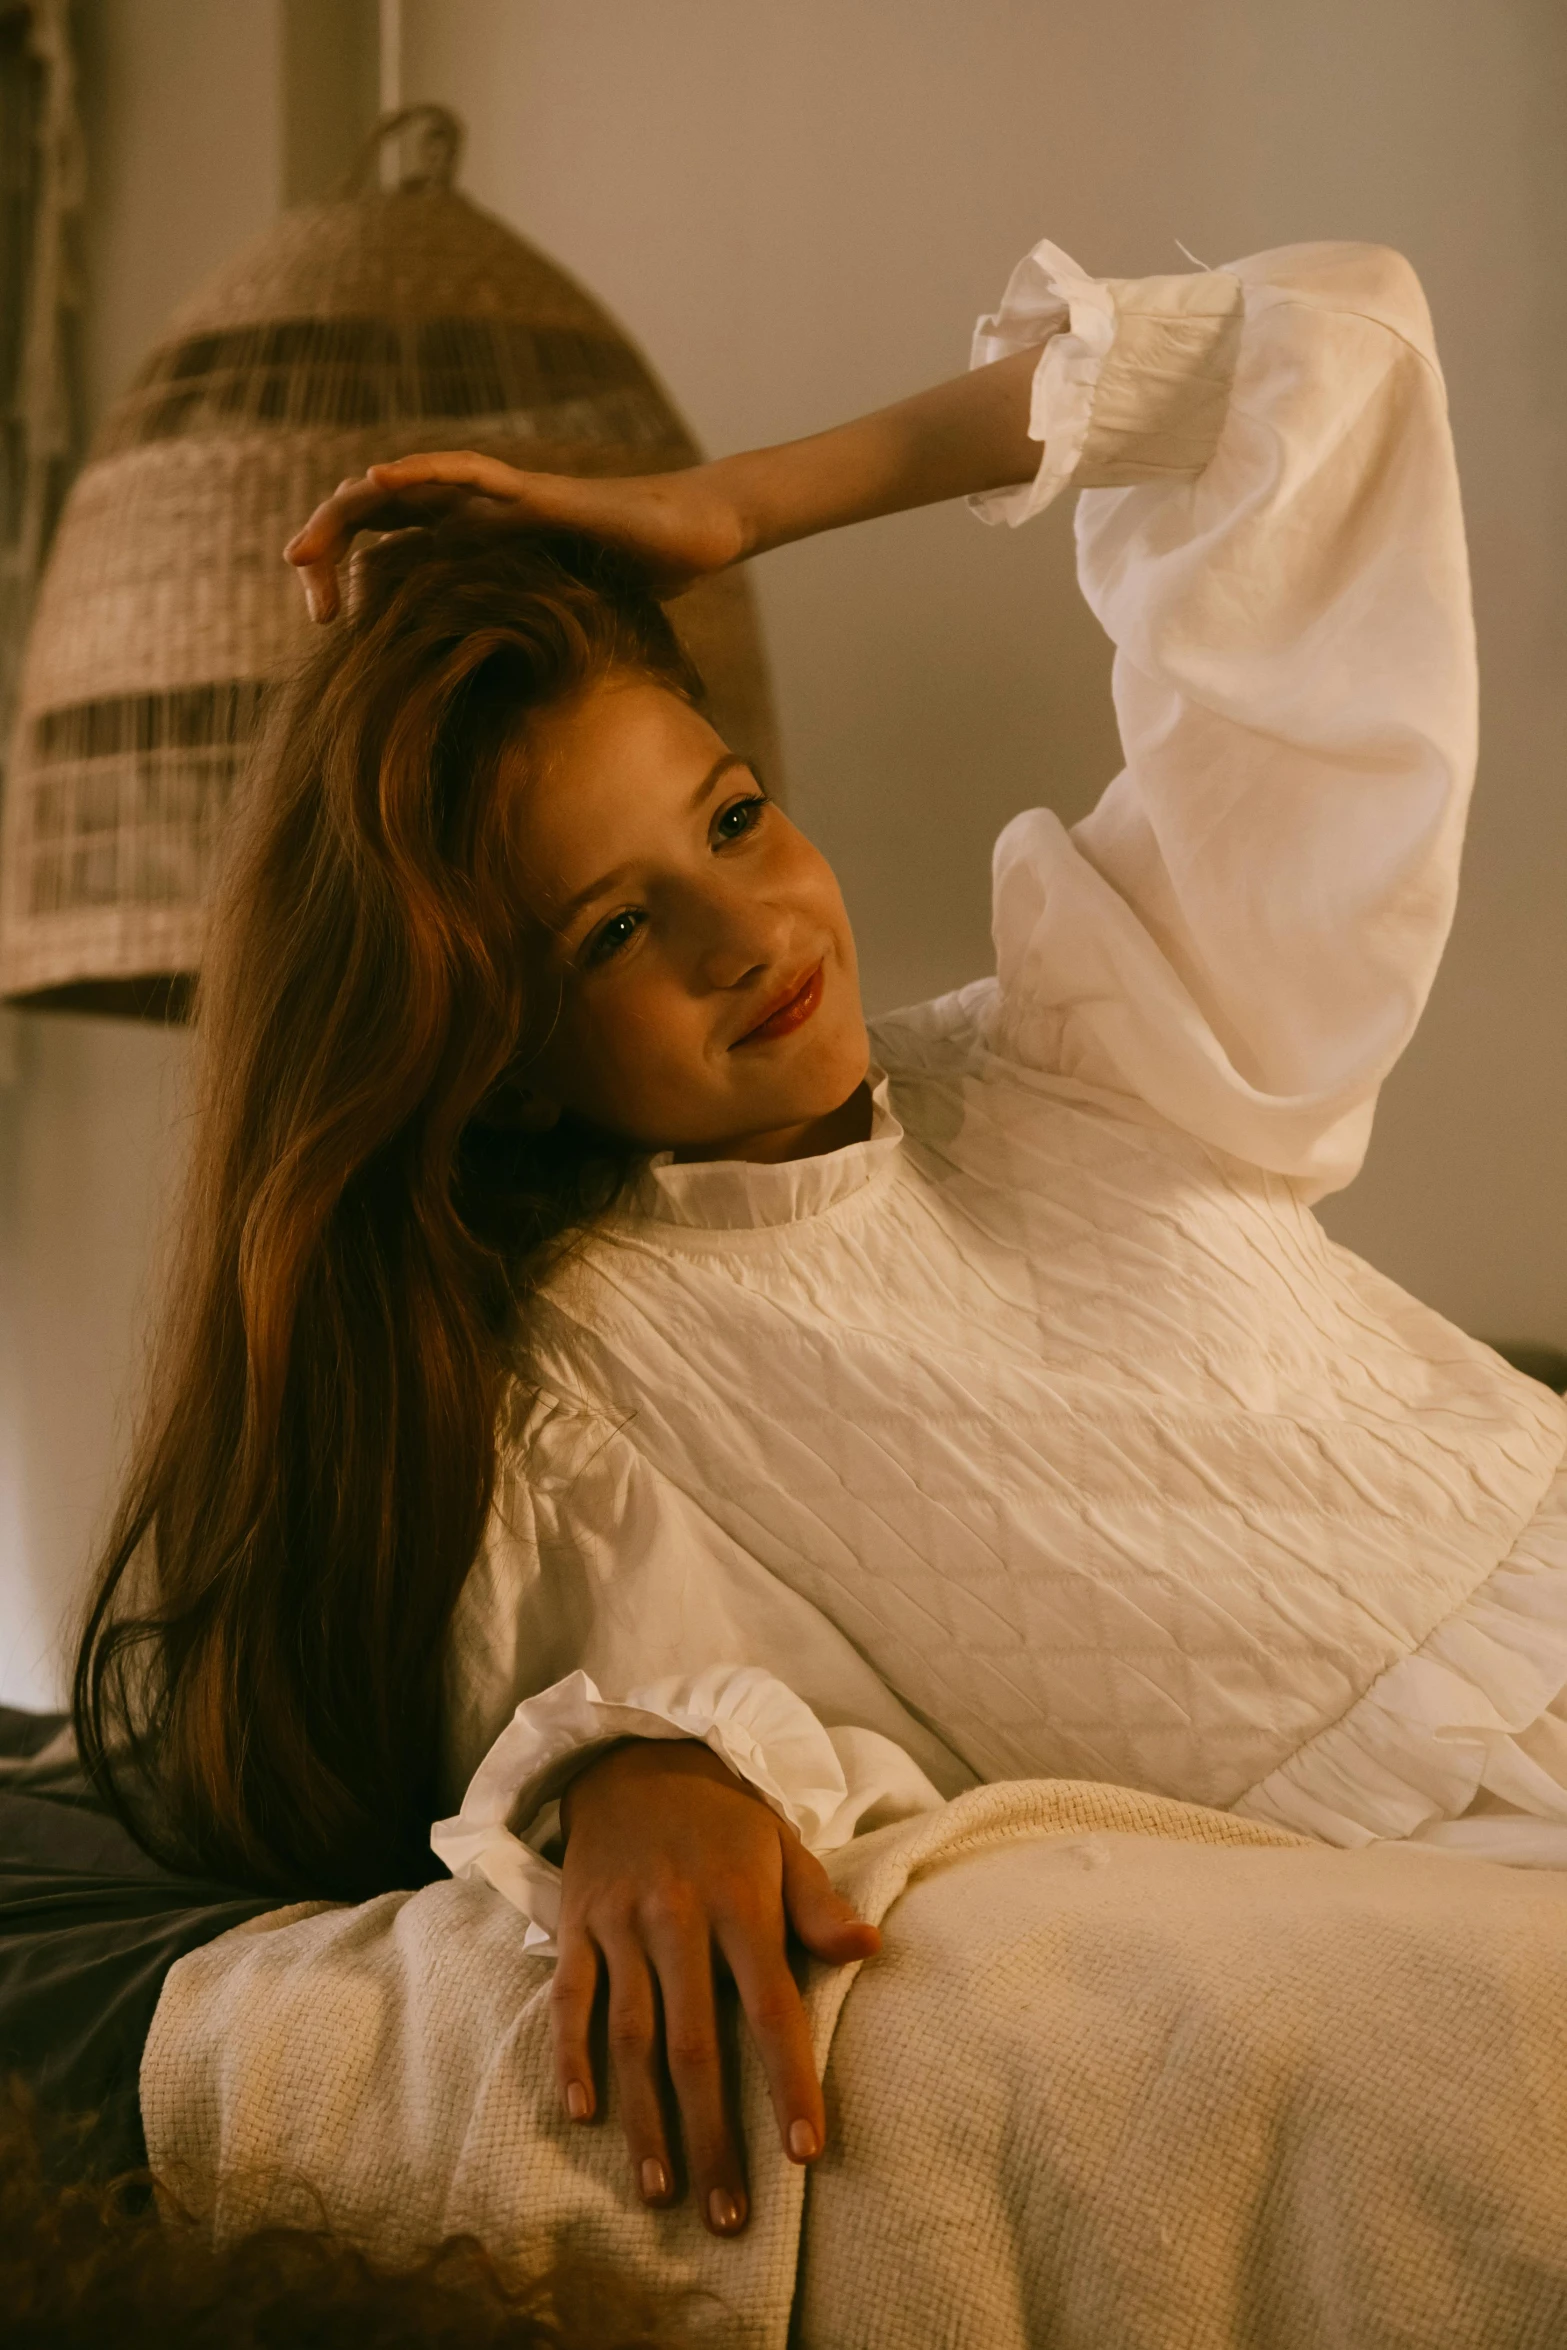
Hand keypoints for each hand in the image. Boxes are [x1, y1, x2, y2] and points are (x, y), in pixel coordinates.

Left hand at [282, 451, 748, 621]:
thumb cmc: (626, 583)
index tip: (323, 625)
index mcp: (465, 547)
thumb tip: (459, 718)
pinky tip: (380, 482)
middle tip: (305, 593)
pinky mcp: (531, 492)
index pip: (381, 551)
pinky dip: (421, 473)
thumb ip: (500, 651)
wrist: (687, 540)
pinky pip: (467, 474)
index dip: (342, 579)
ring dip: (347, 511)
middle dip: (327, 546)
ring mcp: (496, 498)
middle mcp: (468, 515)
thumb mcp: (544, 629)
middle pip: (374, 515)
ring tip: (306, 546)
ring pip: (403, 487)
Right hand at [552, 1738, 878, 2236]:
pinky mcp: (575, 1923)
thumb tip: (871, 1945)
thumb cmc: (724, 1819)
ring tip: (660, 2192)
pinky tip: (586, 2115)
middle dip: (712, 2136)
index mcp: (739, 1902)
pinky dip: (572, 2057)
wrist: (634, 1756)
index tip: (804, 2153)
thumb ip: (818, 1905)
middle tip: (728, 2214)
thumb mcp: (781, 1845)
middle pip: (694, 2043)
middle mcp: (676, 1917)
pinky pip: (570, 2000)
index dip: (788, 2082)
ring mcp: (619, 1923)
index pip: (772, 2006)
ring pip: (628, 2036)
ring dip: (644, 2119)